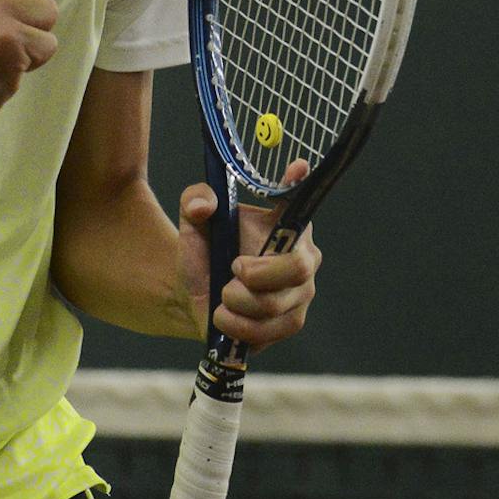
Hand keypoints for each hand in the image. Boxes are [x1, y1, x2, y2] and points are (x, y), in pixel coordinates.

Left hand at [177, 158, 320, 352]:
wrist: (194, 293)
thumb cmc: (205, 249)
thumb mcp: (194, 221)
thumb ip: (195, 201)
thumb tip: (204, 205)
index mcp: (287, 224)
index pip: (301, 200)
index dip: (300, 185)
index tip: (296, 166)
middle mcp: (304, 258)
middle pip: (298, 269)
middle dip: (258, 275)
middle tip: (231, 270)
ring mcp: (301, 295)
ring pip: (276, 306)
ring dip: (238, 303)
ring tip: (221, 297)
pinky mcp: (289, 325)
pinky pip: (268, 332)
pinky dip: (238, 327)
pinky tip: (224, 318)